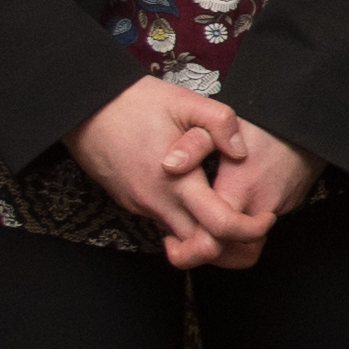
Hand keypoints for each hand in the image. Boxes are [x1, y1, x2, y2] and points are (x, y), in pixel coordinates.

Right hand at [68, 77, 250, 267]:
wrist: (82, 107)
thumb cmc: (133, 101)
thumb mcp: (184, 101)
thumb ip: (221, 123)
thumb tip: (241, 153)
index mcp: (177, 181)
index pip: (220, 226)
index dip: (251, 230)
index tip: (266, 218)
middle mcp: (157, 202)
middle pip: (201, 248)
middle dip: (232, 244)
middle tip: (252, 223)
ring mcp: (141, 206)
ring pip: (181, 239)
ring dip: (208, 235)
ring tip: (229, 210)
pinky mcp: (131, 203)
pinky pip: (164, 223)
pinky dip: (186, 222)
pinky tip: (198, 199)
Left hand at [185, 112, 319, 264]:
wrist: (310, 122)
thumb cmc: (268, 122)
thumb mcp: (224, 124)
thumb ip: (194, 144)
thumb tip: (169, 166)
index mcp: (238, 191)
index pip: (212, 240)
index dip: (188, 250)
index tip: (172, 241)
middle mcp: (258, 208)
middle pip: (229, 254)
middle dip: (203, 253)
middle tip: (181, 242)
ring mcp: (276, 209)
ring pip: (246, 246)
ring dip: (224, 243)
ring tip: (202, 225)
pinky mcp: (286, 205)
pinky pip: (260, 226)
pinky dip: (242, 225)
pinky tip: (229, 203)